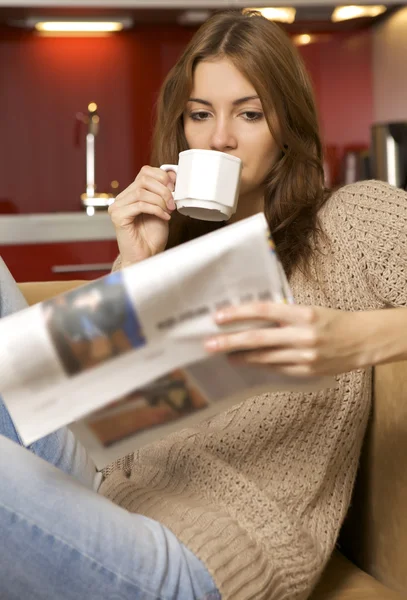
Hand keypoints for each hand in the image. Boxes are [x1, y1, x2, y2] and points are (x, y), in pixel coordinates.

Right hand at [108, 165, 176, 266]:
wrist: (147, 257)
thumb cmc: (153, 237)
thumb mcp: (163, 209)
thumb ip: (164, 192)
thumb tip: (171, 174)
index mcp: (131, 193)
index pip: (145, 172)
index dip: (162, 176)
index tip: (174, 188)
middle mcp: (122, 198)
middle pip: (144, 179)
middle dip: (163, 190)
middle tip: (172, 203)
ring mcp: (118, 207)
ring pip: (142, 192)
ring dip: (160, 201)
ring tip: (169, 212)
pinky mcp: (118, 217)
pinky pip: (140, 205)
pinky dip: (156, 210)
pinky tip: (164, 218)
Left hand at [204, 302, 376, 376]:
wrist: (362, 341)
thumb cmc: (333, 320)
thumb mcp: (309, 310)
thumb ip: (283, 314)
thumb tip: (252, 317)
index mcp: (302, 313)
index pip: (263, 310)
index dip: (238, 313)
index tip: (218, 317)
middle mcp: (302, 335)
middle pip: (257, 338)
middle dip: (230, 341)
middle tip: (208, 344)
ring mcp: (304, 356)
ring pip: (264, 357)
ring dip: (242, 356)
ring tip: (225, 354)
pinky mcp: (307, 372)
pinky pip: (277, 368)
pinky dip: (260, 365)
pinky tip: (248, 362)